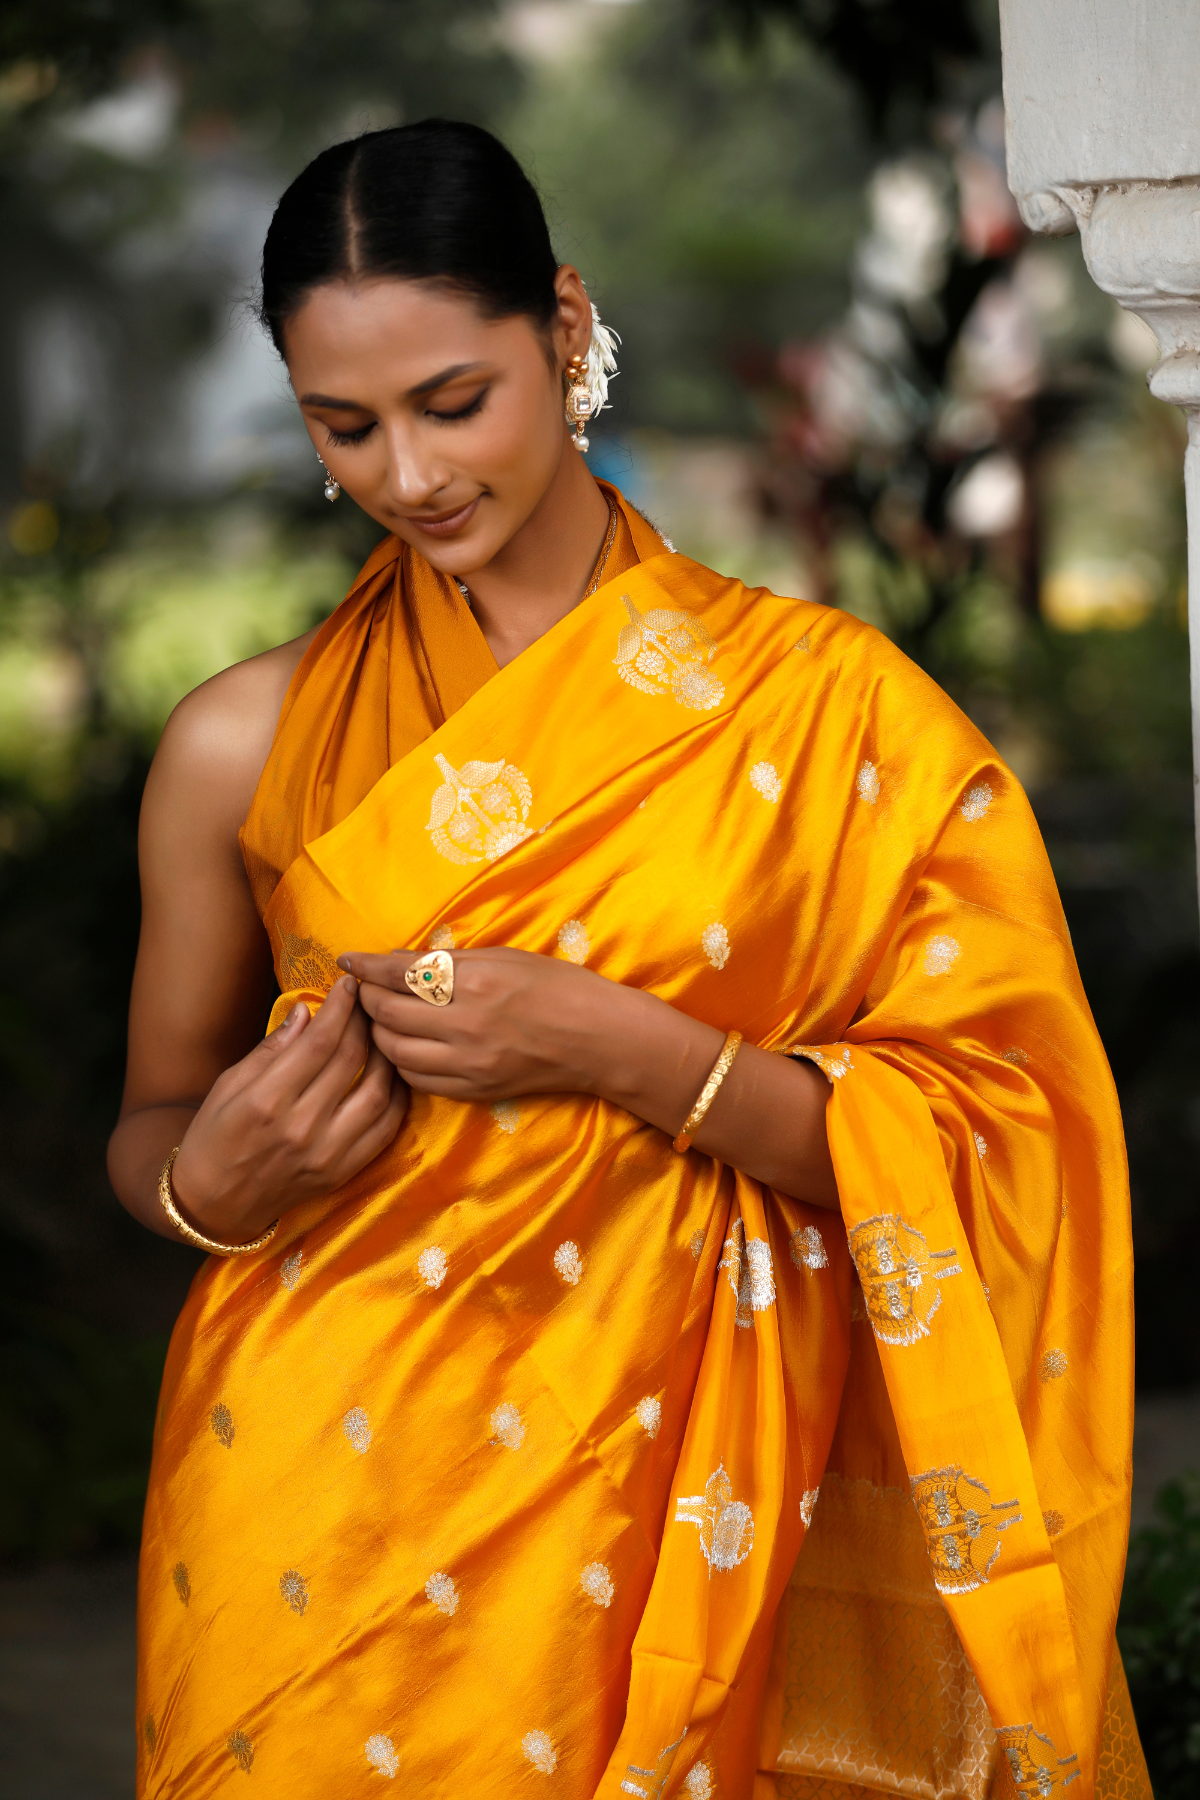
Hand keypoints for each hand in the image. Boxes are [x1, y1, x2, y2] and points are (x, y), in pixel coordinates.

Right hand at [171, 976, 407, 1242]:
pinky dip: (396, 1096)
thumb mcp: (228, 1084)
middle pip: (352, 1061)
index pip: (319, 1042)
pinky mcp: (343, 1172)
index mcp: (267, 1100)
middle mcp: (301, 1127)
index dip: (340, 1007)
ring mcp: (327, 1154)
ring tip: (383, 1033)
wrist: (214, 1204)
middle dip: (365, 1022)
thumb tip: (307, 1010)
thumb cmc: (214, 1136)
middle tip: (370, 1001)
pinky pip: (386, 1129)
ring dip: (387, 1056)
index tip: (349, 985)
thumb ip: (272, 1048)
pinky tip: (392, 1074)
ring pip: (378, 1092)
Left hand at [338, 947, 637, 1103]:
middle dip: (367, 999)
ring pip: (395, 1051)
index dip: (366, 968)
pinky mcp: (474, 1090)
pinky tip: (406, 1047)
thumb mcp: (502, 957)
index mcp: (475, 983)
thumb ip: (446, 962)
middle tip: (364, 990)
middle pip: (388, 1014)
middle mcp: (466, 1025)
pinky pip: (418, 1080)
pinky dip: (402, 1062)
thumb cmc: (556, 986)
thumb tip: (393, 961)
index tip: (347, 961)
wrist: (598, 1039)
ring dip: (380, 1033)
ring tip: (382, 1019)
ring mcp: (469, 1063)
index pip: (399, 974)